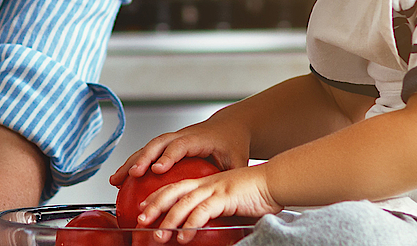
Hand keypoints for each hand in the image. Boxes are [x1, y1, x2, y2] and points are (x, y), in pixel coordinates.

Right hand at [109, 118, 249, 186]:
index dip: (168, 157)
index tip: (157, 170)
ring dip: (130, 162)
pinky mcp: (166, 145)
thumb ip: (232, 177)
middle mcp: (182, 136)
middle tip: (132, 174)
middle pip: (158, 144)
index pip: (180, 145)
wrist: (228, 127)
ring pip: (147, 148)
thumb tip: (229, 199)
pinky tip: (120, 181)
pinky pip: (146, 153)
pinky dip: (132, 165)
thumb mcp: (238, 161)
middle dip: (142, 159)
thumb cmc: (233, 144)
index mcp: (199, 138)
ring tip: (115, 180)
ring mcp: (172, 139)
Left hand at [139, 166, 279, 243]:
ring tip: (158, 235)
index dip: (157, 196)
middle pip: (172, 191)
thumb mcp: (230, 202)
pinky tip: (183, 236)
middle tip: (140, 220)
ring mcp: (215, 189)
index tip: (143, 207)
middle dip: (153, 206)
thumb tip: (204, 226)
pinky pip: (202, 211)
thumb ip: (216, 210)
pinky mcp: (225, 197)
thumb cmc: (257, 192)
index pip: (175, 187)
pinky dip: (190, 224)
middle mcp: (207, 183)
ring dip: (168, 220)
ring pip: (183, 203)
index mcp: (206, 182)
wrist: (276, 182)